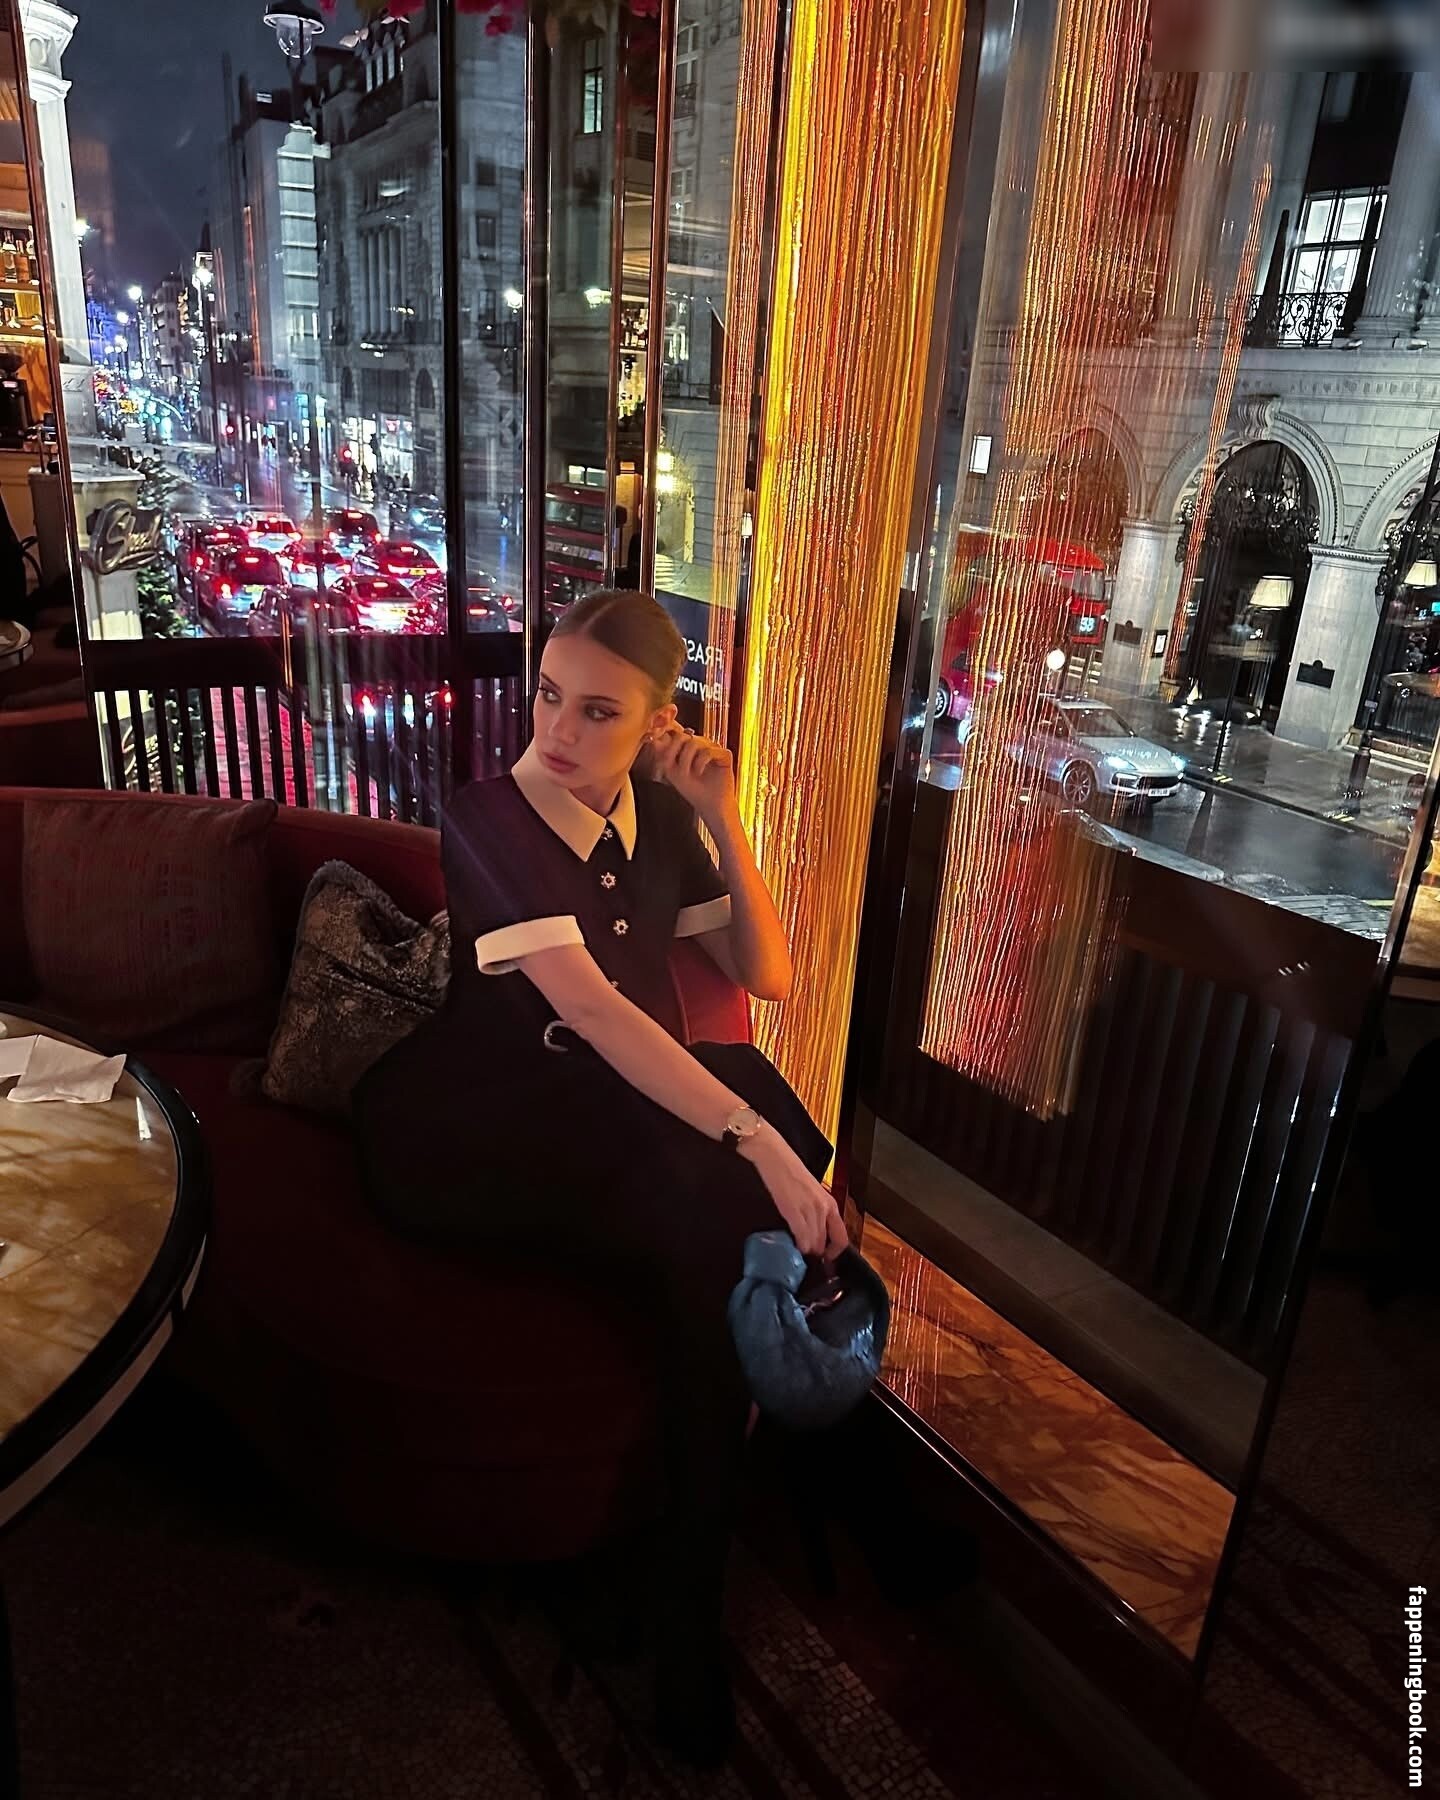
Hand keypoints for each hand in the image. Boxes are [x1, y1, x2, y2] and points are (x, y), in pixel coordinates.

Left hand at [650, 724, 736, 824]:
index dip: (668, 744)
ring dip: (686, 759)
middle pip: (683, 736)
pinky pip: (709, 751)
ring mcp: (714, 748)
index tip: (664, 759)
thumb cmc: (692, 789)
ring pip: (695, 742)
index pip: (676, 734)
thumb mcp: (672, 771)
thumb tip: (654, 741)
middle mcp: (702, 744)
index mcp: (689, 746)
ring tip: (686, 773)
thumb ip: (664, 756)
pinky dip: (700, 762)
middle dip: (675, 752)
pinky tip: (699, 772)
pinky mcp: (725, 755)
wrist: (709, 805)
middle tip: (674, 767)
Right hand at [743, 1128, 848, 1260]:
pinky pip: (801, 1238)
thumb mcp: (811, 1192)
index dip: (834, 1253)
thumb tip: (813, 1232)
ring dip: (806, 1251)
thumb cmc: (790, 1171)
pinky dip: (798, 1246)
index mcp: (830, 1203)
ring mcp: (810, 1210)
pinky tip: (793, 1246)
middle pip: (824, 1244)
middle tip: (805, 1258)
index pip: (841, 1238)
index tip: (825, 1259)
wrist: (774, 1155)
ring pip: (813, 1244)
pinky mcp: (793, 1211)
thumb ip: (816, 1211)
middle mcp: (824, 1209)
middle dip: (816, 1254)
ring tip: (796, 1252)